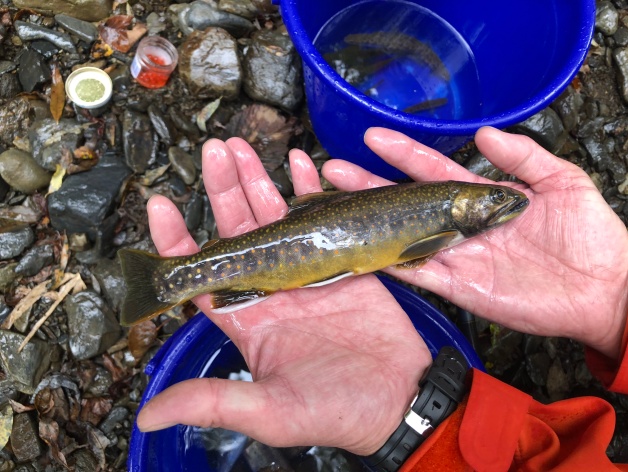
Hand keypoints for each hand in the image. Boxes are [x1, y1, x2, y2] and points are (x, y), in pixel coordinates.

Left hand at [136, 137, 431, 454]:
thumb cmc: (335, 412)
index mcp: (248, 318)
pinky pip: (321, 217)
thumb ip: (214, 402)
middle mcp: (272, 288)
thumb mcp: (271, 412)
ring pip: (274, 217)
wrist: (398, 399)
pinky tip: (299, 164)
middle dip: (222, 190)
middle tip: (213, 151)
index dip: (178, 239)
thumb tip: (149, 416)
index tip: (161, 203)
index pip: (202, 273)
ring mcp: (306, 270)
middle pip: (237, 231)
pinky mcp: (341, 261)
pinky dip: (309, 190)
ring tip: (242, 147)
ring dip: (258, 180)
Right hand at [323, 127, 627, 358]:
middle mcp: (461, 225)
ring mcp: (459, 256)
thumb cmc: (591, 235)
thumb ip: (523, 157)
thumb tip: (485, 132)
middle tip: (335, 169)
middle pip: (407, 202)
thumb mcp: (563, 181)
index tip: (375, 137)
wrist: (606, 288)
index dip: (404, 153)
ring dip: (372, 222)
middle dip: (371, 184)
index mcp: (482, 197)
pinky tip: (367, 250)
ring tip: (339, 205)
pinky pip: (420, 274)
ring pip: (405, 236)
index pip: (434, 170)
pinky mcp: (461, 288)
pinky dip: (394, 264)